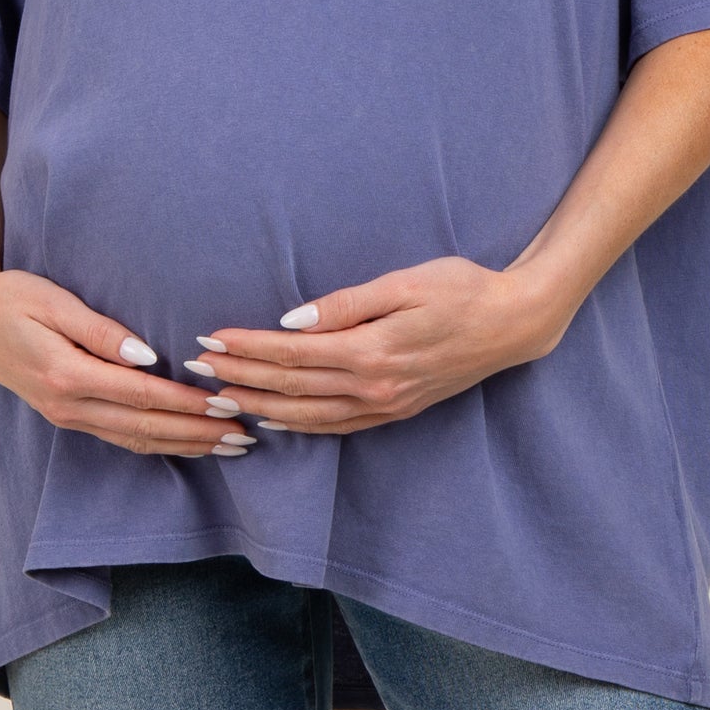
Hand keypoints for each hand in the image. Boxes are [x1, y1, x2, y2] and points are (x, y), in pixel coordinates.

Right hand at [0, 269, 257, 457]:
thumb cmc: (12, 297)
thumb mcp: (53, 301)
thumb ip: (100, 330)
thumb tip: (147, 356)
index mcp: (67, 375)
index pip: (142, 395)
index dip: (186, 403)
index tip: (225, 403)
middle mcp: (69, 406)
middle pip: (145, 427)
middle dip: (196, 433)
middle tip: (242, 435)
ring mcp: (67, 416)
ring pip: (135, 439)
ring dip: (183, 445)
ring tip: (226, 447)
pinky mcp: (68, 415)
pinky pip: (120, 436)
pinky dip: (156, 443)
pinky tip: (183, 444)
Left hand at [185, 255, 567, 434]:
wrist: (513, 324)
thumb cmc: (460, 288)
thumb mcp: (405, 282)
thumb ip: (347, 304)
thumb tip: (292, 320)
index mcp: (371, 351)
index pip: (291, 353)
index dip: (248, 348)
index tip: (210, 339)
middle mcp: (373, 387)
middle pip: (291, 387)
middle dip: (240, 377)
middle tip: (197, 368)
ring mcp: (385, 405)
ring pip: (308, 415)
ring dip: (260, 405)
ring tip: (221, 396)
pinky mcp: (395, 410)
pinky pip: (335, 426)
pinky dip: (299, 425)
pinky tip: (275, 418)